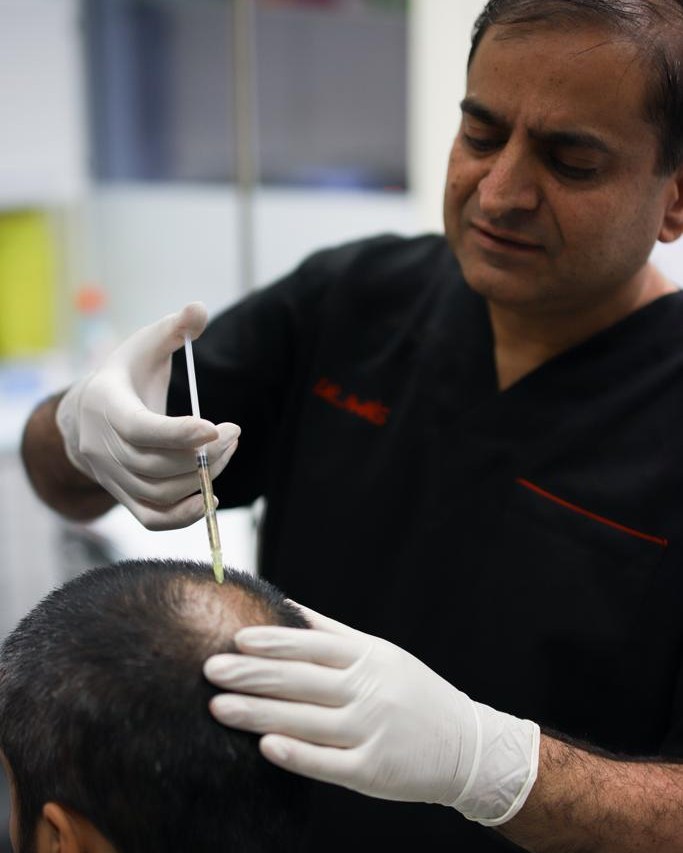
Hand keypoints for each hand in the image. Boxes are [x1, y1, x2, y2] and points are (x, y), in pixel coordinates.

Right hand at [56, 302, 239, 529]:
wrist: (85, 416)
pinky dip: (183, 516)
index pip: (141, 429)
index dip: (179, 433)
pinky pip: (152, 518)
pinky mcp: (122, 495)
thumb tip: (199, 308)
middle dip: (204, 454)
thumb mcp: (144, 345)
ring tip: (226, 452)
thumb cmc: (125, 376)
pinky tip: (209, 497)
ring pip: (159, 491)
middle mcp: (103, 446)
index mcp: (106, 406)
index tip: (217, 428)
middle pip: (157, 464)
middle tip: (234, 434)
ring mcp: (111, 476)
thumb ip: (174, 328)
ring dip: (201, 477)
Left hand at [204, 604, 539, 824]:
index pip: (312, 645)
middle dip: (252, 675)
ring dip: (259, 713)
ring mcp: (370, 731)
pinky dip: (298, 755)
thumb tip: (287, 608)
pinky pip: (329, 763)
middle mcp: (368, 691)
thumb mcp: (379, 653)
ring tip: (218, 707)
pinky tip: (266, 748)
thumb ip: (332, 633)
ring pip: (306, 720)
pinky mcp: (372, 771)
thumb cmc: (412, 692)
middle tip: (209, 670)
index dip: (273, 642)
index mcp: (367, 658)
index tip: (235, 639)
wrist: (465, 744)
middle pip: (301, 680)